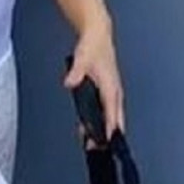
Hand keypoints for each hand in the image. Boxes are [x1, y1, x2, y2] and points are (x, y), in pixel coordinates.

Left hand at [64, 25, 124, 140]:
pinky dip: (97, 120)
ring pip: (109, 117)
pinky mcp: (105, 91)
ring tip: (90, 144)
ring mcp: (111, 93)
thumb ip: (76, 71)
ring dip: (101, 130)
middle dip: (106, 135)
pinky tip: (86, 127)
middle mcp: (114, 92)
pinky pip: (103, 111)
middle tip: (96, 148)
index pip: (112, 113)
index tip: (107, 141)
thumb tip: (69, 82)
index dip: (110, 128)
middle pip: (113, 120)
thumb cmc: (93, 46)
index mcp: (111, 87)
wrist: (98, 35)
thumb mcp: (82, 57)